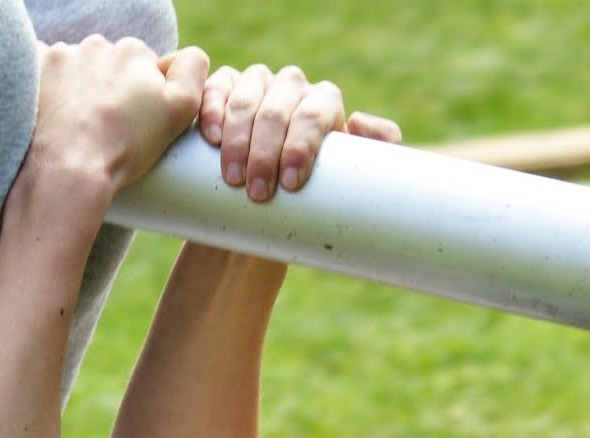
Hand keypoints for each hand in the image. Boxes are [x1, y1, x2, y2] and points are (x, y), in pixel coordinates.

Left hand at [29, 37, 207, 196]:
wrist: (68, 171)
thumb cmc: (125, 147)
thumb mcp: (179, 110)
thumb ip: (192, 71)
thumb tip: (190, 54)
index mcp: (133, 51)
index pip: (137, 68)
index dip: (135, 97)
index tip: (127, 124)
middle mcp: (96, 45)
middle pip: (103, 66)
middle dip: (103, 90)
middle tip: (101, 129)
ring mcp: (60, 56)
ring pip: (72, 71)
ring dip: (73, 91)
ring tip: (73, 129)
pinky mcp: (30, 70)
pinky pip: (38, 72)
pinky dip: (44, 91)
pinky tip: (49, 116)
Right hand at [198, 63, 398, 200]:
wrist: (266, 201)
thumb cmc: (312, 190)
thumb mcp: (350, 177)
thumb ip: (380, 149)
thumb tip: (358, 121)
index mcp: (323, 102)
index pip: (314, 113)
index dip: (300, 146)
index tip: (289, 184)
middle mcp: (290, 87)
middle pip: (276, 110)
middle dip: (265, 153)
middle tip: (258, 194)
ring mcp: (255, 84)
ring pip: (245, 99)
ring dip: (237, 140)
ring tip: (233, 179)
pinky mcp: (223, 88)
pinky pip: (217, 87)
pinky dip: (211, 109)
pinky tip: (210, 136)